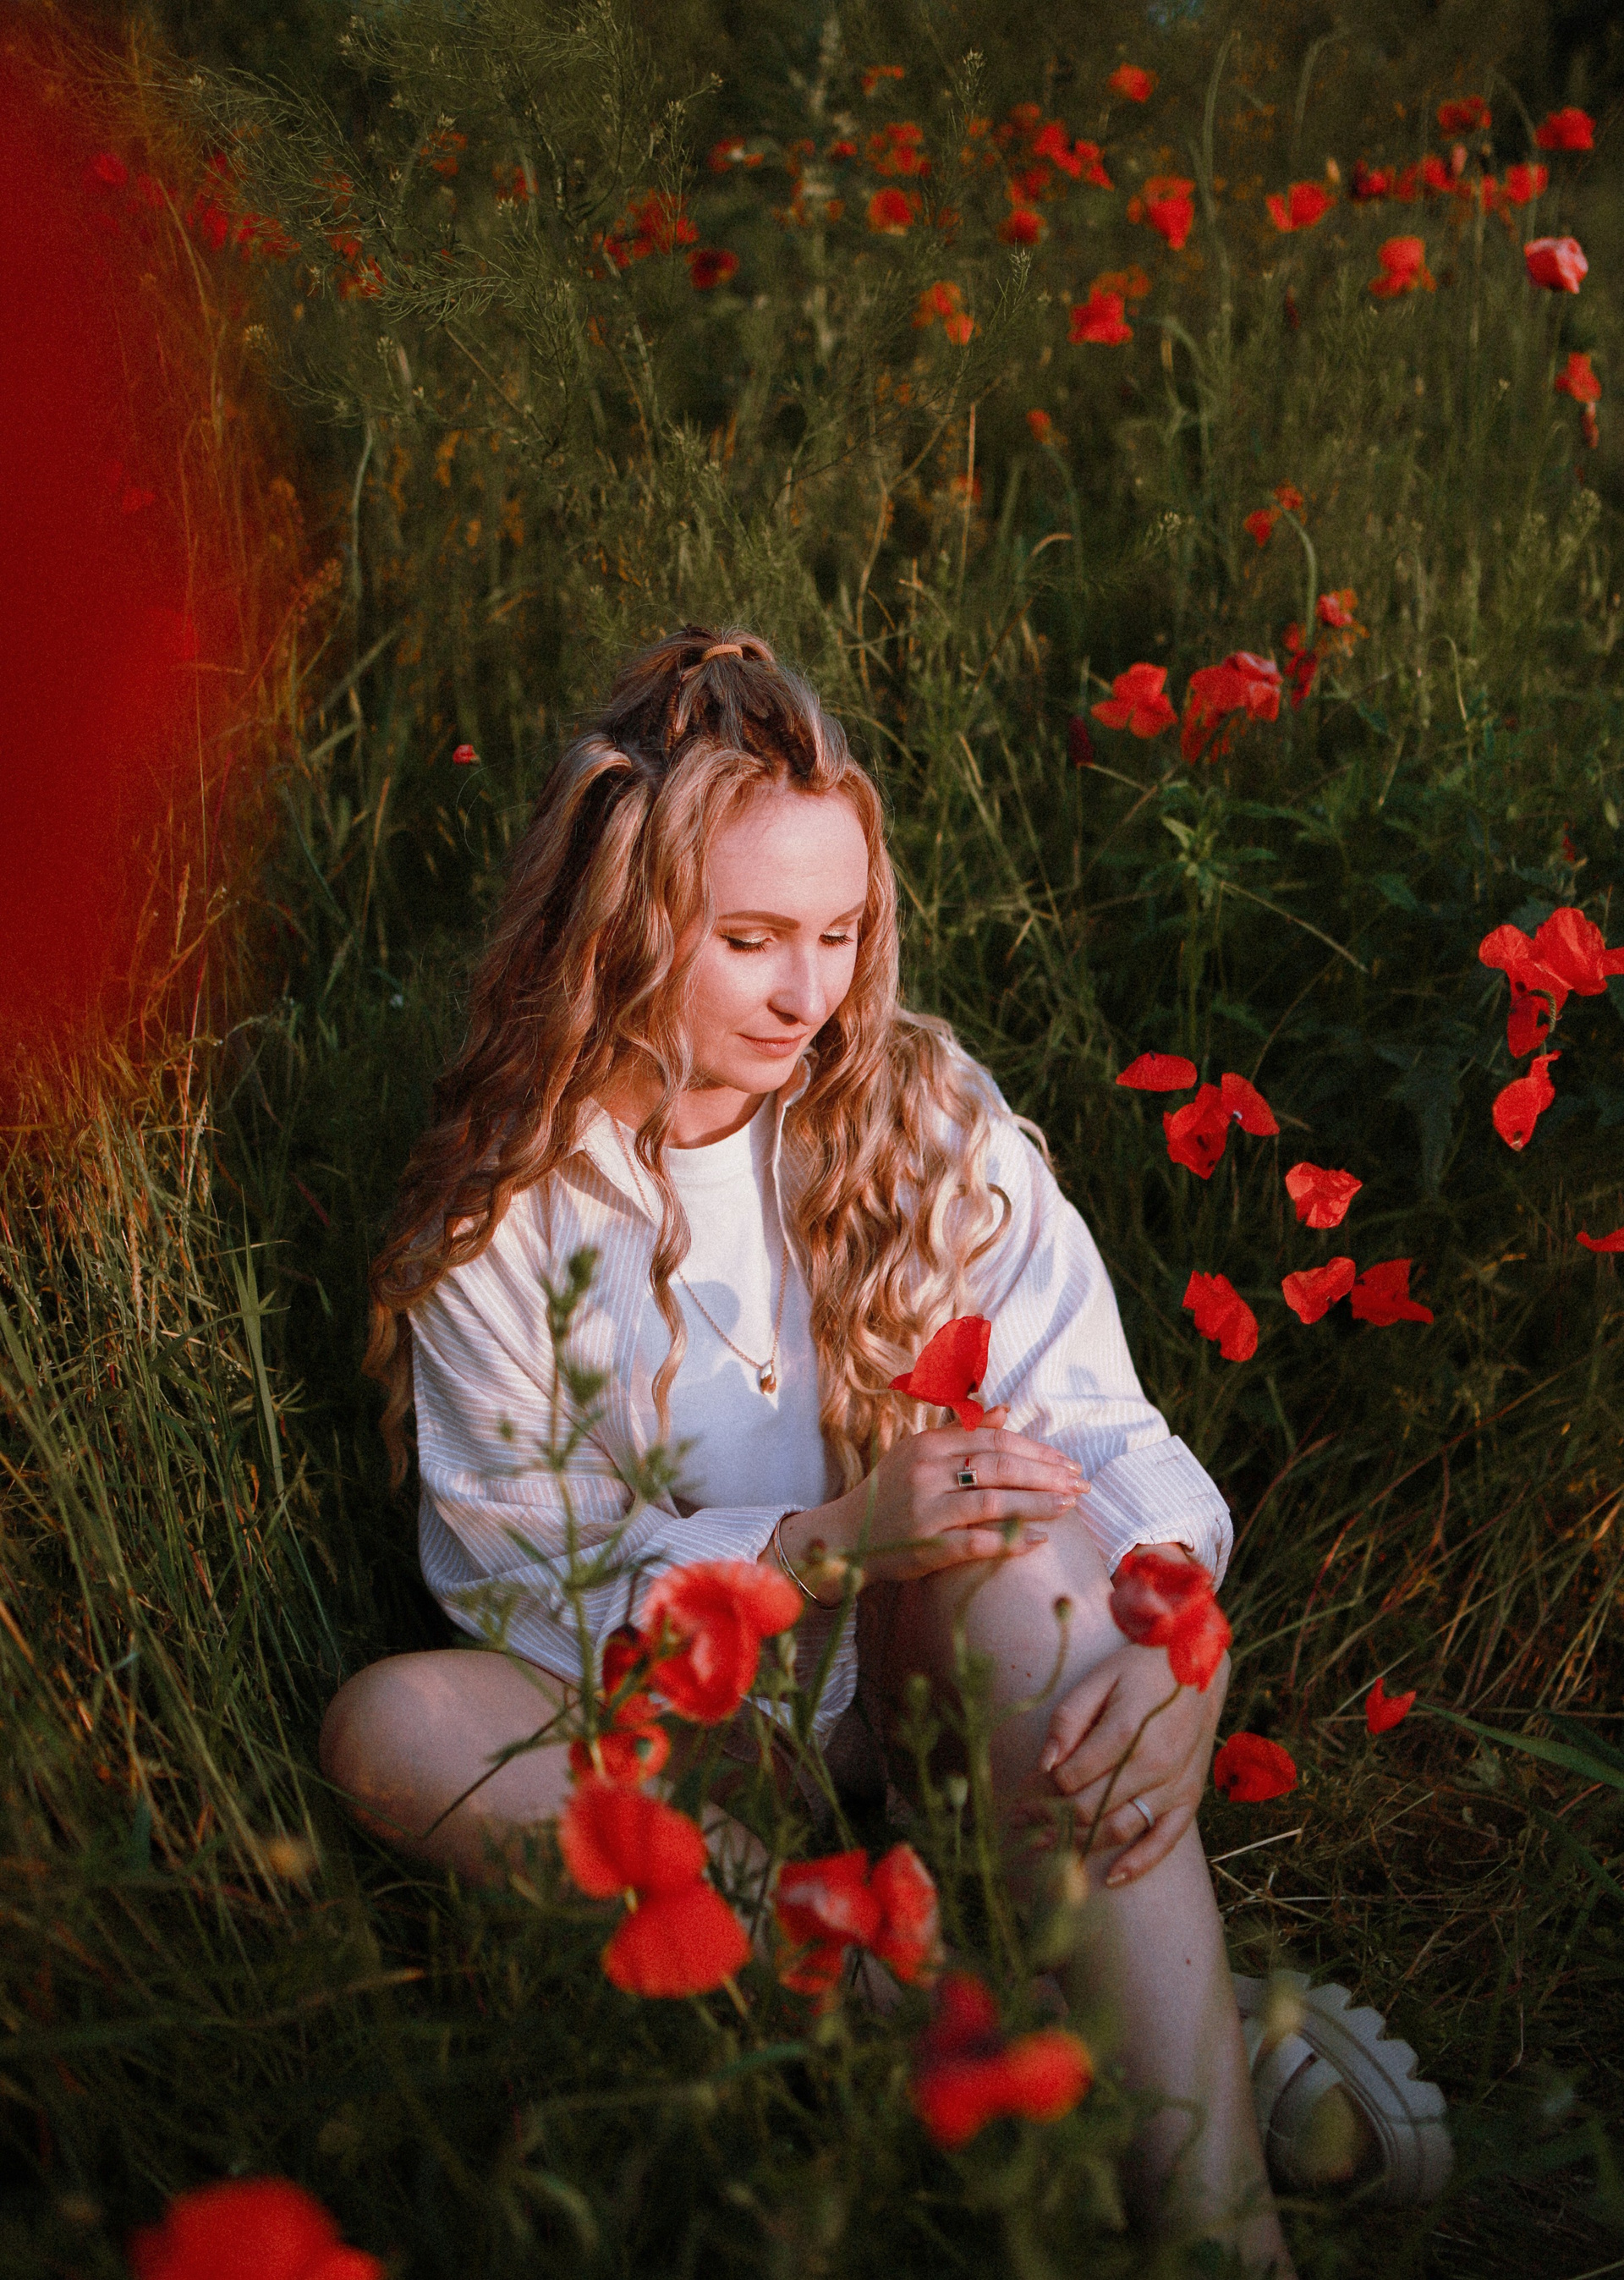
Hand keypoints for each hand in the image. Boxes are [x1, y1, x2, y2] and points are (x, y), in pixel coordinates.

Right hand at [780, 1405, 1086, 1591]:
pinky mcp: (924, 1546)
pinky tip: (1038, 1541)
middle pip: (998, 1467)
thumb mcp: (919, 1454)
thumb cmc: (890, 1494)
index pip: (992, 1439)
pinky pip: (976, 1542)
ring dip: (1036, 1504)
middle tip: (1079, 1484)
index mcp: (927, 1445)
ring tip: (1068, 1506)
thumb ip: (961, 1432)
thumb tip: (1004, 1409)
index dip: (1035, 1449)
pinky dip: (1010, 1541)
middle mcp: (925, 1472)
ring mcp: (924, 1510)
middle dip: (1045, 1475)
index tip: (1067, 1462)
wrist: (845, 1537)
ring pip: (992, 1502)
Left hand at [1036, 1636, 1228, 1884]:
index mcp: (1126, 1731)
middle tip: (1020, 1821)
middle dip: (1048, 1818)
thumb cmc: (1140, 1671)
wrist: (1199, 1667)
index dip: (1038, 1789)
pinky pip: (1164, 1840)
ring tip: (1044, 1846)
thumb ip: (1069, 1719)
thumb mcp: (1099, 1679)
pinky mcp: (1189, 1796)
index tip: (1018, 1792)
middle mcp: (1153, 1764)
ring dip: (1078, 1843)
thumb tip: (1044, 1764)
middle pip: (1089, 1808)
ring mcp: (1174, 1784)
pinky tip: (1110, 1877)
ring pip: (1118, 1829)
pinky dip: (1139, 1863)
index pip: (1070, 1778)